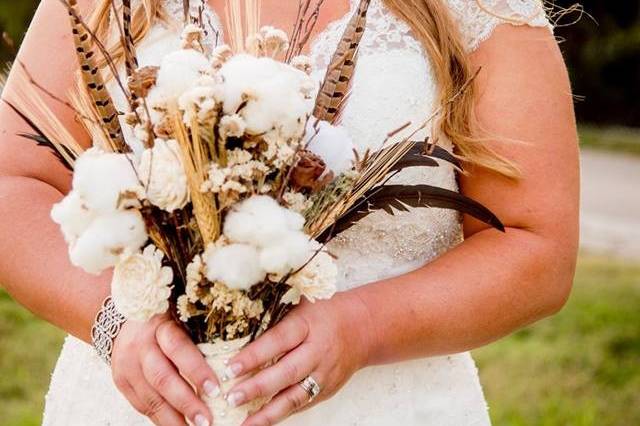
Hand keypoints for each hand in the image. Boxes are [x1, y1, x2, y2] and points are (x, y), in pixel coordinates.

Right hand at [111, 314, 219, 425]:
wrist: (124, 319)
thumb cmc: (167, 319)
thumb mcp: (183, 318)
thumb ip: (202, 335)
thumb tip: (233, 362)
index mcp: (161, 326)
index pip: (178, 348)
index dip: (197, 370)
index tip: (216, 389)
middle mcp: (141, 346)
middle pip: (163, 379)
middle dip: (186, 403)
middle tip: (207, 420)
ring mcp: (128, 366)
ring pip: (151, 399)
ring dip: (175, 420)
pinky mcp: (122, 382)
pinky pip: (143, 407)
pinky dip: (162, 420)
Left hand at [224, 294, 371, 425]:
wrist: (361, 328)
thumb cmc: (322, 312)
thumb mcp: (300, 303)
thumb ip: (273, 313)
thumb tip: (234, 324)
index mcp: (307, 324)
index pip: (278, 340)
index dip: (254, 355)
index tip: (230, 367)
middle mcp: (318, 351)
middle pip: (286, 372)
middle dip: (257, 387)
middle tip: (231, 397)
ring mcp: (324, 374)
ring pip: (294, 397)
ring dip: (267, 412)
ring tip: (243, 423)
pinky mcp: (327, 390)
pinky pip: (301, 404)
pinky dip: (280, 415)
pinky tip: (259, 421)